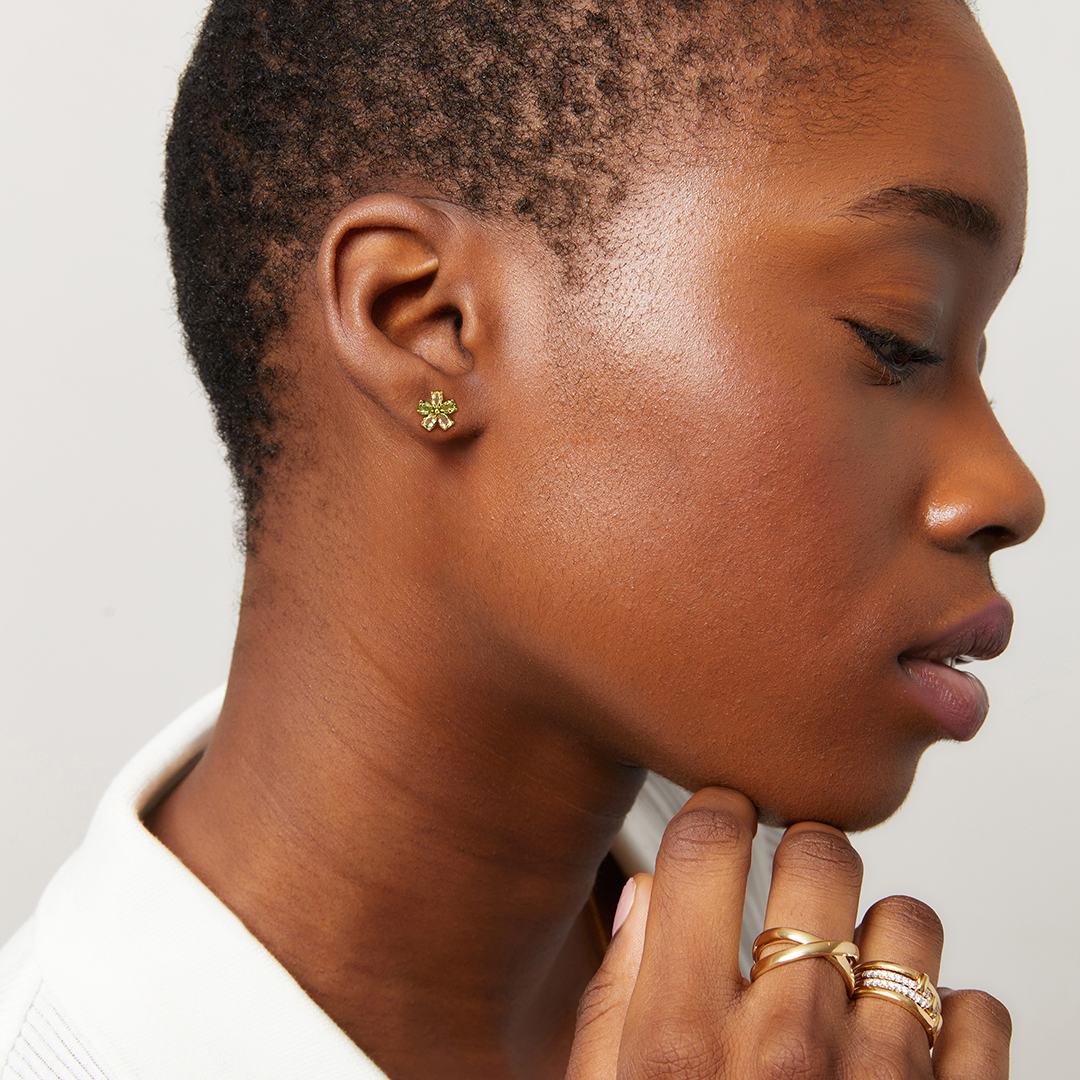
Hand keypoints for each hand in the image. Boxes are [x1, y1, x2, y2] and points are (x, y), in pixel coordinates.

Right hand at [567, 788, 1010, 1078]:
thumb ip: (613, 1007)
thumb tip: (642, 900)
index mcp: (680, 1050)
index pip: (703, 848)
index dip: (715, 810)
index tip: (724, 814)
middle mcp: (783, 1056)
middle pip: (820, 857)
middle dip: (807, 851)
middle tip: (797, 883)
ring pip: (911, 921)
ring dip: (885, 933)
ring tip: (855, 975)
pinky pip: (982, 1012)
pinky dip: (953, 1017)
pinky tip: (905, 1052)